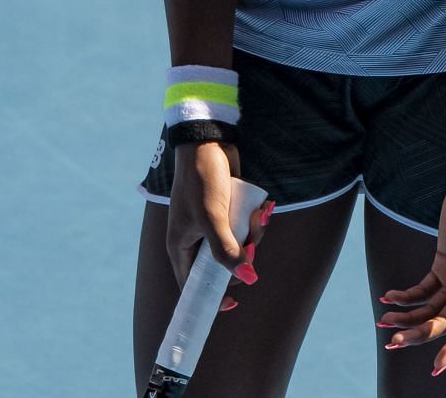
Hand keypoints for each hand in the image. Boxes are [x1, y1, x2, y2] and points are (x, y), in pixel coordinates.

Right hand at [165, 141, 269, 309]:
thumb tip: (248, 279)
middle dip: (242, 257)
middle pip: (222, 266)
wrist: (210, 142)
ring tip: (260, 215)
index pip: (192, 284)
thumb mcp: (213, 219)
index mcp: (181, 247)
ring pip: (238, 246)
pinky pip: (244, 228)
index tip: (233, 303)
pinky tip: (264, 208)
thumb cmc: (202, 180)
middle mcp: (195, 239)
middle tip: (252, 247)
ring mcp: (212, 225)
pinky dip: (255, 221)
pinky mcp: (228, 212)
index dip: (211, 297)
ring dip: (254, 235)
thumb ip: (227, 251)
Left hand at [377, 173, 445, 375]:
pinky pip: (422, 290)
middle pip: (444, 322)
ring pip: (430, 309)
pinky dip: (405, 296)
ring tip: (383, 321)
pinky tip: (388, 297)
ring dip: (408, 318)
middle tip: (393, 342)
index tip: (437, 365)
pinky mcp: (442, 266)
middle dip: (419, 334)